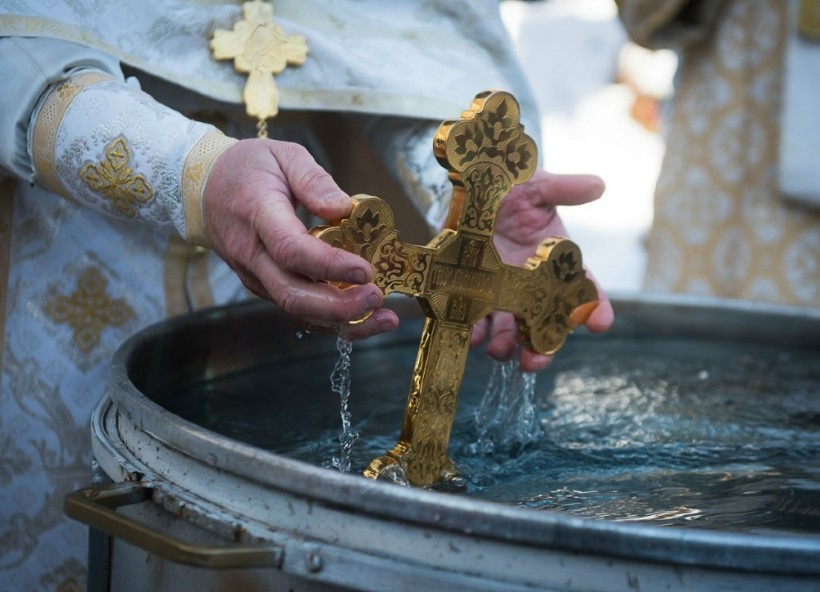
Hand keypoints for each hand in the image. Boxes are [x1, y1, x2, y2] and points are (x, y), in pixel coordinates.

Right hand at [203, 138, 398, 336]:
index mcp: (257, 215)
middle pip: (293, 294)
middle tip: (377, 297)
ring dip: (342, 322)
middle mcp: (253, 254)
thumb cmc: (247, 169)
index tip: (364, 270)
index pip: (291, 250)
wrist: (205, 189)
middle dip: (339, 305)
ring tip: (384, 318)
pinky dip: (331, 321)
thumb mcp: (283, 155)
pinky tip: (364, 320)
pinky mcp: (264, 286)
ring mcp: (256, 275)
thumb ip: (314, 179)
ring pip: (296, 310)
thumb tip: (342, 208)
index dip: (329, 265)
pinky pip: (297, 309)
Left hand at [471, 169, 613, 371]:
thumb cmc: (512, 191)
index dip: (596, 308)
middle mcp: (533, 286)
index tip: (600, 323)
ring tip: (501, 351)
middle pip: (545, 325)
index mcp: (557, 264)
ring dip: (508, 346)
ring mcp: (503, 294)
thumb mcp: (537, 186)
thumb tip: (598, 185)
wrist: (470, 194)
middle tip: (536, 361)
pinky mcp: (473, 295)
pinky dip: (474, 332)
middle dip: (543, 347)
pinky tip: (472, 336)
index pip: (584, 291)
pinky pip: (475, 321)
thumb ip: (563, 188)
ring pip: (511, 331)